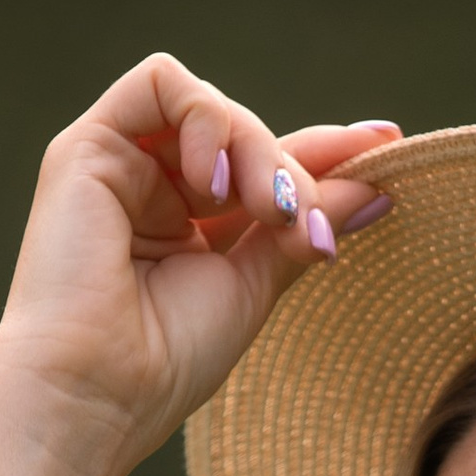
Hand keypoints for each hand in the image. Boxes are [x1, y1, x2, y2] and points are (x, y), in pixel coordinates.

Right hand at [0, 57, 399, 475]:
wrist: (94, 393)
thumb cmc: (165, 362)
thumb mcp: (255, 285)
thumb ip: (305, 226)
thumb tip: (379, 185)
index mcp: (187, 230)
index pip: (262, 169)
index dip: (324, 153)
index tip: (388, 148)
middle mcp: (151, 192)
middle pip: (244, 134)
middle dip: (289, 170)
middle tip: (302, 226)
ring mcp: (118, 167)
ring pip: (211, 108)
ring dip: (255, 147)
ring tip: (262, 210)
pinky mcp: (86, 148)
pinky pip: (162, 83)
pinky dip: (206, 120)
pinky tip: (213, 184)